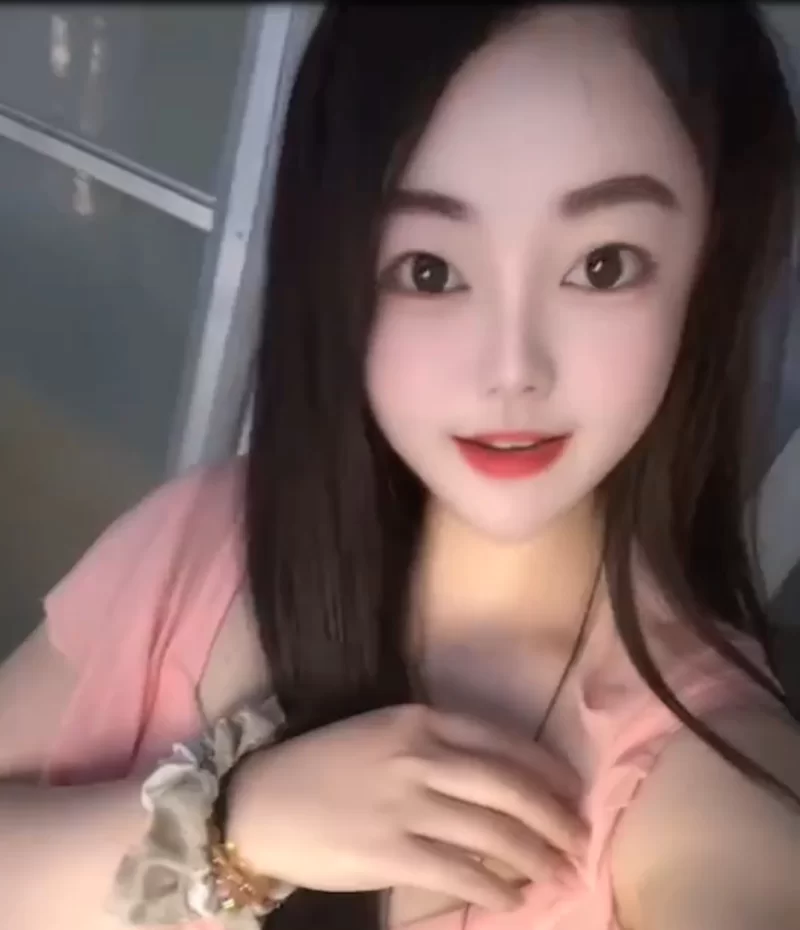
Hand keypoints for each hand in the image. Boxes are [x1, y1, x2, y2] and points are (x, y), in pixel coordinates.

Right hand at [225, 704, 586, 911]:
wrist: (259, 804)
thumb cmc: (322, 766)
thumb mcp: (381, 735)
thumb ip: (435, 749)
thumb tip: (497, 785)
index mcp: (419, 720)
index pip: (502, 741)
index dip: (546, 769)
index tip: (572, 789)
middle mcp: (419, 756)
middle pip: (509, 787)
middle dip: (555, 816)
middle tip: (581, 837)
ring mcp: (406, 804)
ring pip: (493, 832)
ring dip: (535, 856)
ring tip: (559, 872)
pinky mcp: (391, 852)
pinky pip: (461, 872)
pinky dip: (496, 887)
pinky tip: (512, 898)